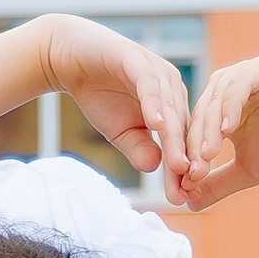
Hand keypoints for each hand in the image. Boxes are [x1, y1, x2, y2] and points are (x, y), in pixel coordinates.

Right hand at [40, 17, 194, 187]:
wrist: (69, 60)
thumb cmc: (98, 94)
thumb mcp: (120, 131)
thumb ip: (139, 148)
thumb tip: (154, 168)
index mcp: (171, 104)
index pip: (181, 141)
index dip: (183, 170)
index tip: (186, 197)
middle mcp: (171, 86)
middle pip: (182, 128)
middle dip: (186, 160)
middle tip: (189, 188)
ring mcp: (156, 71)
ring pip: (171, 109)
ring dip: (175, 138)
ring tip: (179, 165)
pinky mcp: (137, 60)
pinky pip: (150, 85)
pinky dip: (154, 105)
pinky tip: (156, 125)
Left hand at [171, 53, 258, 211]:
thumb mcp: (251, 169)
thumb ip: (220, 183)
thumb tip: (190, 202)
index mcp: (216, 114)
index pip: (192, 138)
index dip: (186, 164)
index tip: (181, 190)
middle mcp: (223, 93)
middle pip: (198, 120)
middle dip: (191, 149)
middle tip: (191, 175)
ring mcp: (239, 78)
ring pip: (213, 102)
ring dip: (208, 129)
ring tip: (206, 155)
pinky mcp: (257, 68)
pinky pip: (237, 85)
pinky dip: (230, 105)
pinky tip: (228, 129)